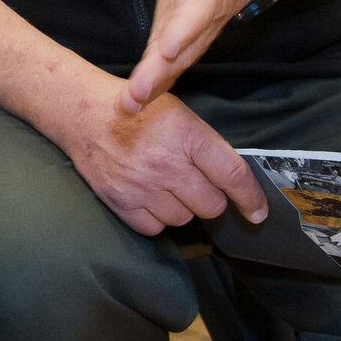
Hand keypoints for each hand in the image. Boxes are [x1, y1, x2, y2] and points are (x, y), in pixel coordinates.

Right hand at [62, 82, 266, 234]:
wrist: (83, 113)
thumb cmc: (138, 113)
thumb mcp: (180, 115)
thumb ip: (208, 147)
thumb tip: (237, 187)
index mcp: (185, 135)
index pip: (232, 175)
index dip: (251, 198)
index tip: (257, 212)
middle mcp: (165, 163)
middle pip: (211, 205)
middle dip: (209, 197)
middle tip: (193, 183)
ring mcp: (141, 185)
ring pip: (184, 219)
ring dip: (181, 207)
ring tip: (165, 185)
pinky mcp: (120, 201)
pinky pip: (155, 227)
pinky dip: (157, 217)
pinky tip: (149, 196)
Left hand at [121, 0, 264, 112]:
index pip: (195, 14)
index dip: (182, 32)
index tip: (165, 49)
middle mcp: (201, 21)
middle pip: (181, 51)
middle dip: (159, 73)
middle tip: (136, 95)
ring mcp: (190, 37)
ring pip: (172, 67)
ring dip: (151, 89)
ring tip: (126, 110)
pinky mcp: (177, 45)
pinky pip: (164, 70)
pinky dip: (149, 90)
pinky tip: (127, 109)